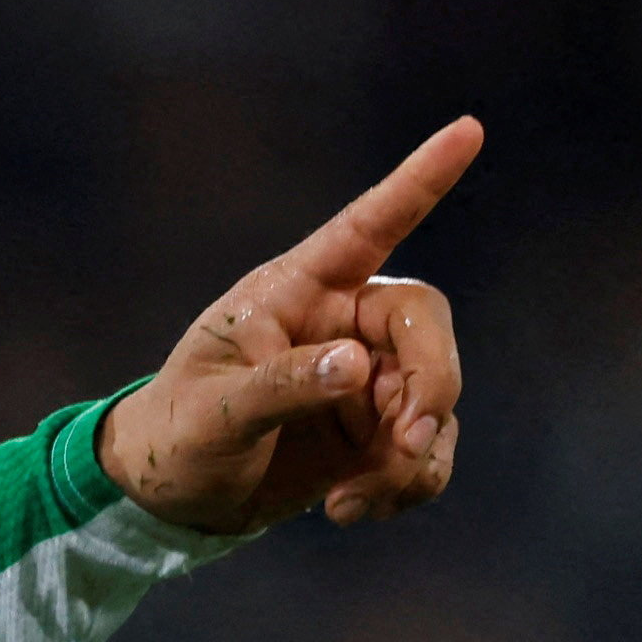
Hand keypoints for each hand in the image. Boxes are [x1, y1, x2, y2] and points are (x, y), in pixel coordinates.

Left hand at [98, 117, 480, 536]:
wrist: (173, 498)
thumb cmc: (177, 435)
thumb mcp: (214, 413)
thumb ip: (281, 386)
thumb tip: (358, 367)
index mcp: (297, 292)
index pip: (367, 227)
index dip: (419, 182)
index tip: (468, 130)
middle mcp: (343, 323)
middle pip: (426, 327)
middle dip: (432, 387)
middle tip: (405, 445)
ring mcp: (367, 378)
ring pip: (435, 399)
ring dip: (412, 456)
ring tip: (350, 503)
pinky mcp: (378, 430)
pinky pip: (427, 449)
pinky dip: (406, 485)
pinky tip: (346, 511)